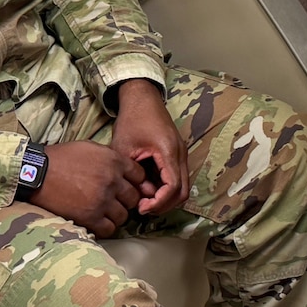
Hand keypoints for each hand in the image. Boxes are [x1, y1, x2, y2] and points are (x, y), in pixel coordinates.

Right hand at [29, 141, 146, 237]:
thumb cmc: (62, 157)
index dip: (135, 183)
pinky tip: (97, 221)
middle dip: (126, 200)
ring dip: (116, 215)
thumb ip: (111, 158)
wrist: (38, 172)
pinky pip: (108, 229)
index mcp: (114, 161)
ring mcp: (102, 200)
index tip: (127, 187)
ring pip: (123, 215)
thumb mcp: (91, 148)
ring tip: (105, 212)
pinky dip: (105, 227)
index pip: (140, 176)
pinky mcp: (89, 216)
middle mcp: (112, 181)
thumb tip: (123, 169)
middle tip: (116, 201)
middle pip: (134, 197)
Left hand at [110, 79, 189, 215]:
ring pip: (182, 186)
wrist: (142, 99)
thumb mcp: (124, 149)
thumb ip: (132, 175)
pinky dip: (165, 188)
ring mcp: (181, 154)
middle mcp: (180, 154)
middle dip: (164, 205)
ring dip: (165, 197)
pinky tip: (147, 187)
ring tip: (143, 199)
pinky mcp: (177, 153)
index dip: (158, 203)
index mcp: (168, 152)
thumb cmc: (132, 120)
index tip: (141, 208)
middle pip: (182, 192)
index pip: (172, 188)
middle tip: (143, 208)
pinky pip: (177, 177)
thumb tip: (140, 197)